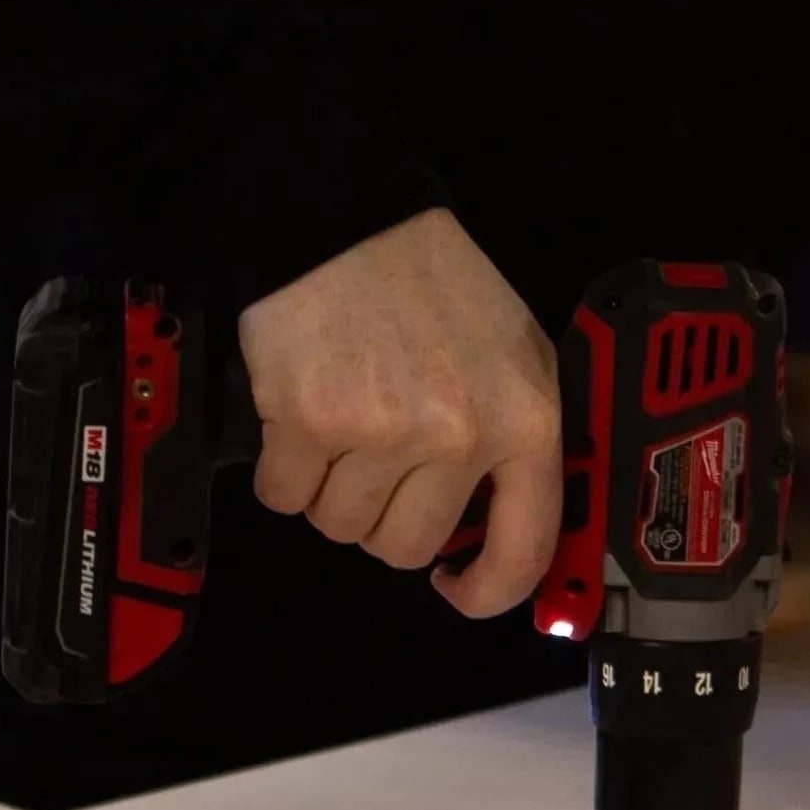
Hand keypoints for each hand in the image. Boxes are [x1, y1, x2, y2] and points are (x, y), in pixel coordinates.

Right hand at [238, 208, 561, 616]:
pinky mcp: (312, 421)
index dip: (487, 592)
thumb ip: (513, 444)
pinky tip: (298, 423)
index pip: (522, 552)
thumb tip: (489, 534)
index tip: (458, 588)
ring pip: (344, 528)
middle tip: (378, 468)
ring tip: (341, 431)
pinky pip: (286, 498)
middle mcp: (461, 435)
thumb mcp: (513, 356)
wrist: (347, 217)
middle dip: (385, 522)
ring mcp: (386, 432)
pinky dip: (283, 474)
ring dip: (331, 494)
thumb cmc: (430, 283)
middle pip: (409, 548)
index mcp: (526, 422)